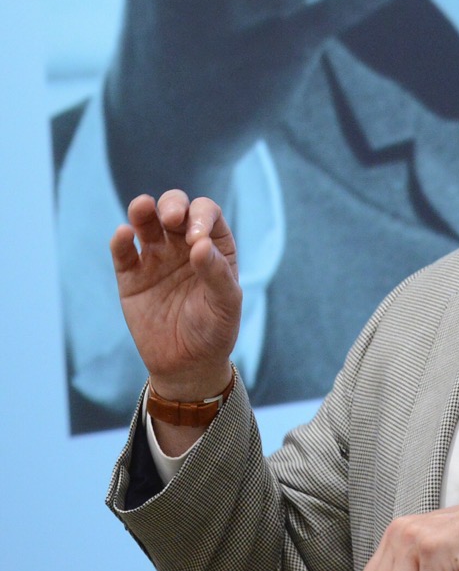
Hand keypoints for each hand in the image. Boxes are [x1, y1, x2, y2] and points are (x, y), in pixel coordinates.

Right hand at [111, 190, 241, 448]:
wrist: (187, 365)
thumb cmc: (215, 329)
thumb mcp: (226, 303)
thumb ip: (216, 274)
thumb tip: (200, 245)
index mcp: (213, 244)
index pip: (206, 214)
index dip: (201, 218)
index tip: (197, 240)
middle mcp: (184, 244)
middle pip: (176, 209)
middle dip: (173, 205)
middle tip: (172, 219)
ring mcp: (156, 258)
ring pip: (146, 223)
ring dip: (143, 211)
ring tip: (142, 208)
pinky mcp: (131, 278)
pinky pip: (123, 254)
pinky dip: (120, 241)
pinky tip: (122, 235)